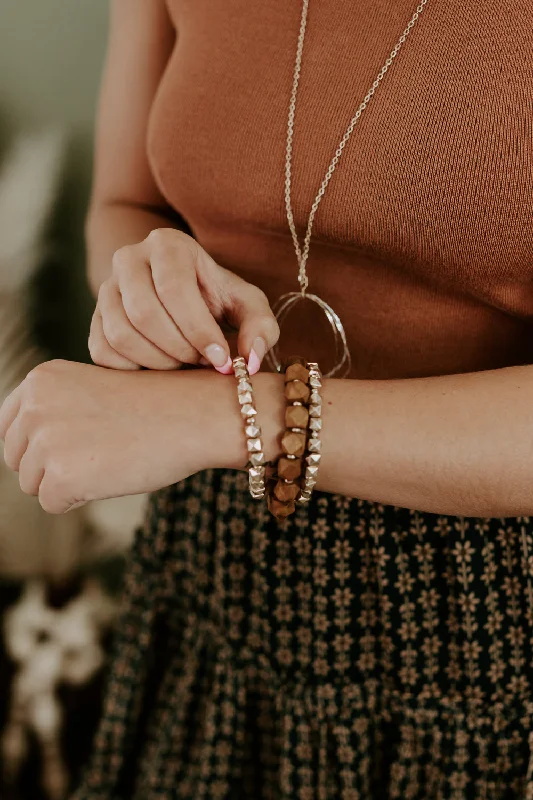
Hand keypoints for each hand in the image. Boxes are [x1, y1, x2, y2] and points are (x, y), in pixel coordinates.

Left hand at [0, 359, 231, 513]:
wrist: (194, 415)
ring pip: (33, 484)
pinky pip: (52, 504)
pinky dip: (80, 499)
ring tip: (109, 458)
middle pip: (18, 459)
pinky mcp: (60, 476)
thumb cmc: (155, 405)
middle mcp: (33, 407)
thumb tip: (26, 453)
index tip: (73, 445)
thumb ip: (53, 412)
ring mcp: (45, 442)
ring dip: (67, 481)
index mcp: (39, 381)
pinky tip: (112, 474)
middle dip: (52, 465)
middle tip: (100, 452)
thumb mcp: (91, 392)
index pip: (9, 428)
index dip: (38, 444)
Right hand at [89, 228, 278, 374]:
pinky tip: (159, 367)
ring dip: (157, 361)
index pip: (174, 288)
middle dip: (178, 348)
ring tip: (183, 363)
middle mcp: (128, 258)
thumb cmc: (218, 300)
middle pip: (144, 313)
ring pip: (120, 334)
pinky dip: (133, 369)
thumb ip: (260, 327)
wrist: (182, 298)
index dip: (197, 330)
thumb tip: (250, 360)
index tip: (220, 360)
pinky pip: (102, 351)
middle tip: (201, 363)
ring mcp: (105, 288)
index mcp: (168, 244)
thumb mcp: (248, 305)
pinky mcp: (94, 319)